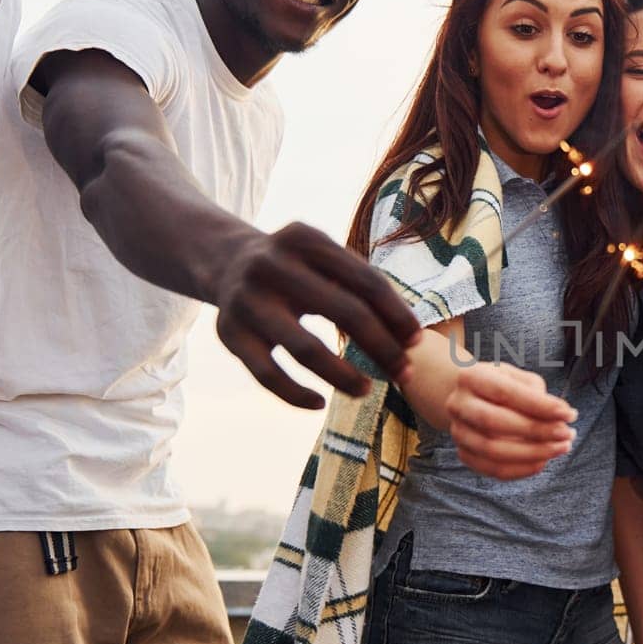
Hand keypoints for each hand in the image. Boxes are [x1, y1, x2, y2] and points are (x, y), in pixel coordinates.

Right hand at [213, 222, 421, 408]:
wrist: (225, 262)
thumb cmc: (297, 268)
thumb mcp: (324, 258)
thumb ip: (362, 286)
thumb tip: (410, 336)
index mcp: (306, 239)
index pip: (366, 281)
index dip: (397, 314)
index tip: (417, 341)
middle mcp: (273, 265)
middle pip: (344, 312)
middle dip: (382, 346)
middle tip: (404, 372)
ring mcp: (247, 300)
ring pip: (305, 349)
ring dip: (343, 376)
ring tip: (367, 390)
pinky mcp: (228, 333)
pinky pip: (266, 374)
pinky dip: (295, 394)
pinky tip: (319, 404)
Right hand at [446, 362, 575, 479]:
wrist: (469, 399)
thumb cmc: (501, 385)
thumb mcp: (518, 378)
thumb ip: (537, 395)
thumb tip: (559, 419)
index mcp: (471, 377)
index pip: (505, 393)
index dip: (539, 406)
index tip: (569, 414)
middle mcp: (458, 405)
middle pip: (494, 423)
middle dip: (536, 431)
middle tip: (567, 434)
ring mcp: (458, 432)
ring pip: (493, 451)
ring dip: (533, 453)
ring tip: (561, 448)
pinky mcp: (464, 454)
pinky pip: (493, 469)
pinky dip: (522, 469)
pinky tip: (543, 460)